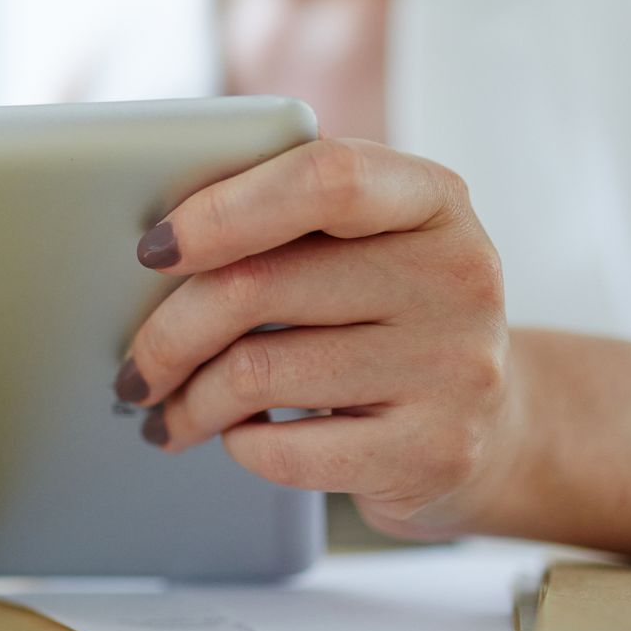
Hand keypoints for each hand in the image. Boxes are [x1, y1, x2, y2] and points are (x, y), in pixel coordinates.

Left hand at [114, 138, 523, 539]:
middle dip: (167, 333)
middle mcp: (457, 275)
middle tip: (134, 366)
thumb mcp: (367, 244)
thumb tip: (153, 251)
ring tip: (169, 409)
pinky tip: (237, 436)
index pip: (322, 179)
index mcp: (431, 197)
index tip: (153, 250)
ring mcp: (454, 367)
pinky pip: (286, 451)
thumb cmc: (391, 316)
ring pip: (256, 373)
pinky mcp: (435, 452)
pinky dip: (239, 444)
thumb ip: (288, 220)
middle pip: (258, 285)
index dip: (221, 210)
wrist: (497, 423)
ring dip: (189, 400)